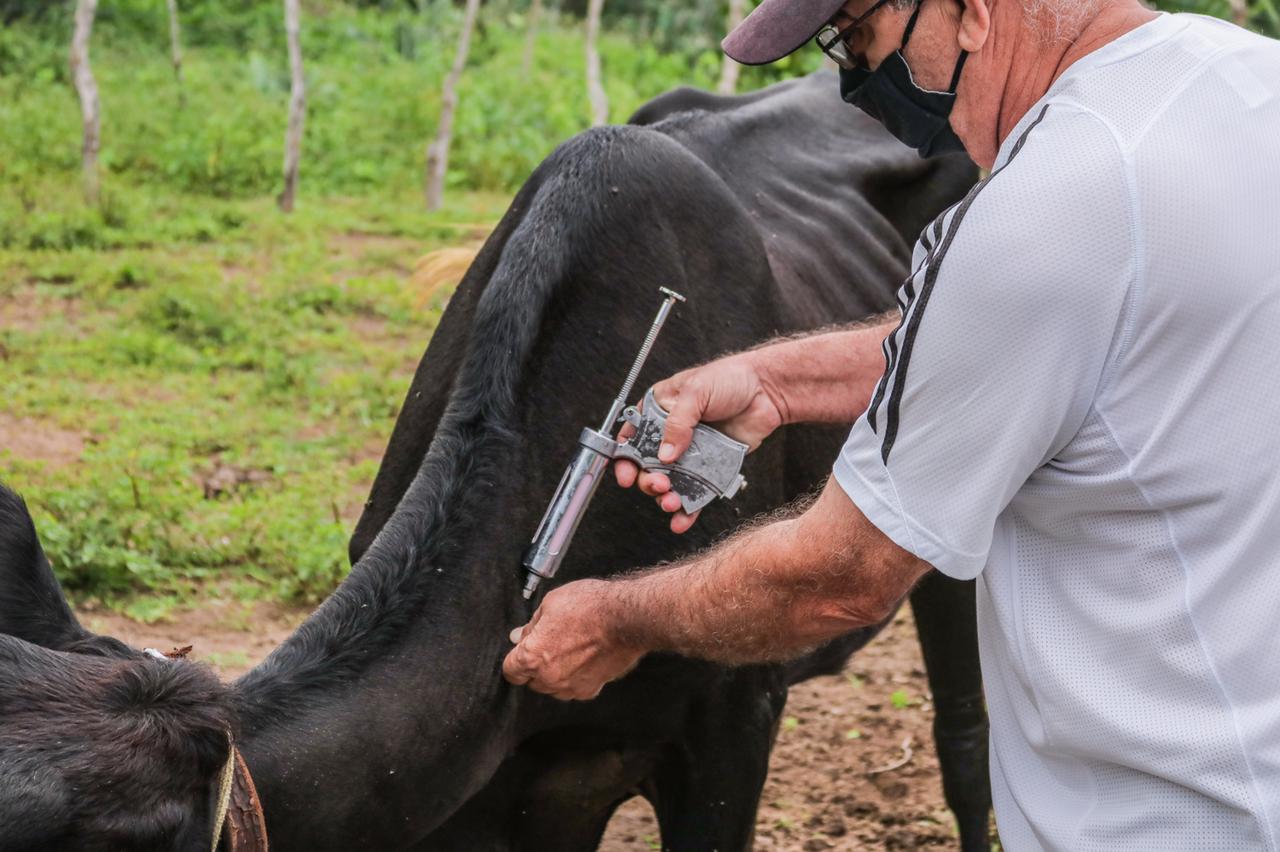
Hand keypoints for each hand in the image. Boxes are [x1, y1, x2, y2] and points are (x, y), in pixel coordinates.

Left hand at [502, 580, 644, 700]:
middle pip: (531, 680)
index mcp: (533, 657)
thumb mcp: (551, 603)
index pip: (510, 671)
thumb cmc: (590, 607)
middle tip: (550, 641)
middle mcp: (549, 678)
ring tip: (569, 648)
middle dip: (535, 664)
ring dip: (554, 673)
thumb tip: (519, 635)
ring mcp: (571, 686)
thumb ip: (531, 625)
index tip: (522, 650)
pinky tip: (583, 658)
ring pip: (552, 687)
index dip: (515, 658)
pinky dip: (575, 677)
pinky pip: (573, 688)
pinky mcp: (591, 689)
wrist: (627, 618)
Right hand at [615, 353, 784, 532]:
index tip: (625, 475)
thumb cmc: (729, 378)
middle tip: (659, 484)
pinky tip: (681, 520)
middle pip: (647, 466)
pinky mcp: (709, 467)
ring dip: (665, 497)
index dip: (624, 457)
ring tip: (672, 502)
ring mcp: (689, 453)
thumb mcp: (696, 392)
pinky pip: (695, 492)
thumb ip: (677, 423)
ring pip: (669, 483)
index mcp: (658, 410)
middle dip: (648, 480)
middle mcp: (670, 434)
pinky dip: (687, 509)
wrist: (766, 391)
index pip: (632, 437)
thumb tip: (664, 456)